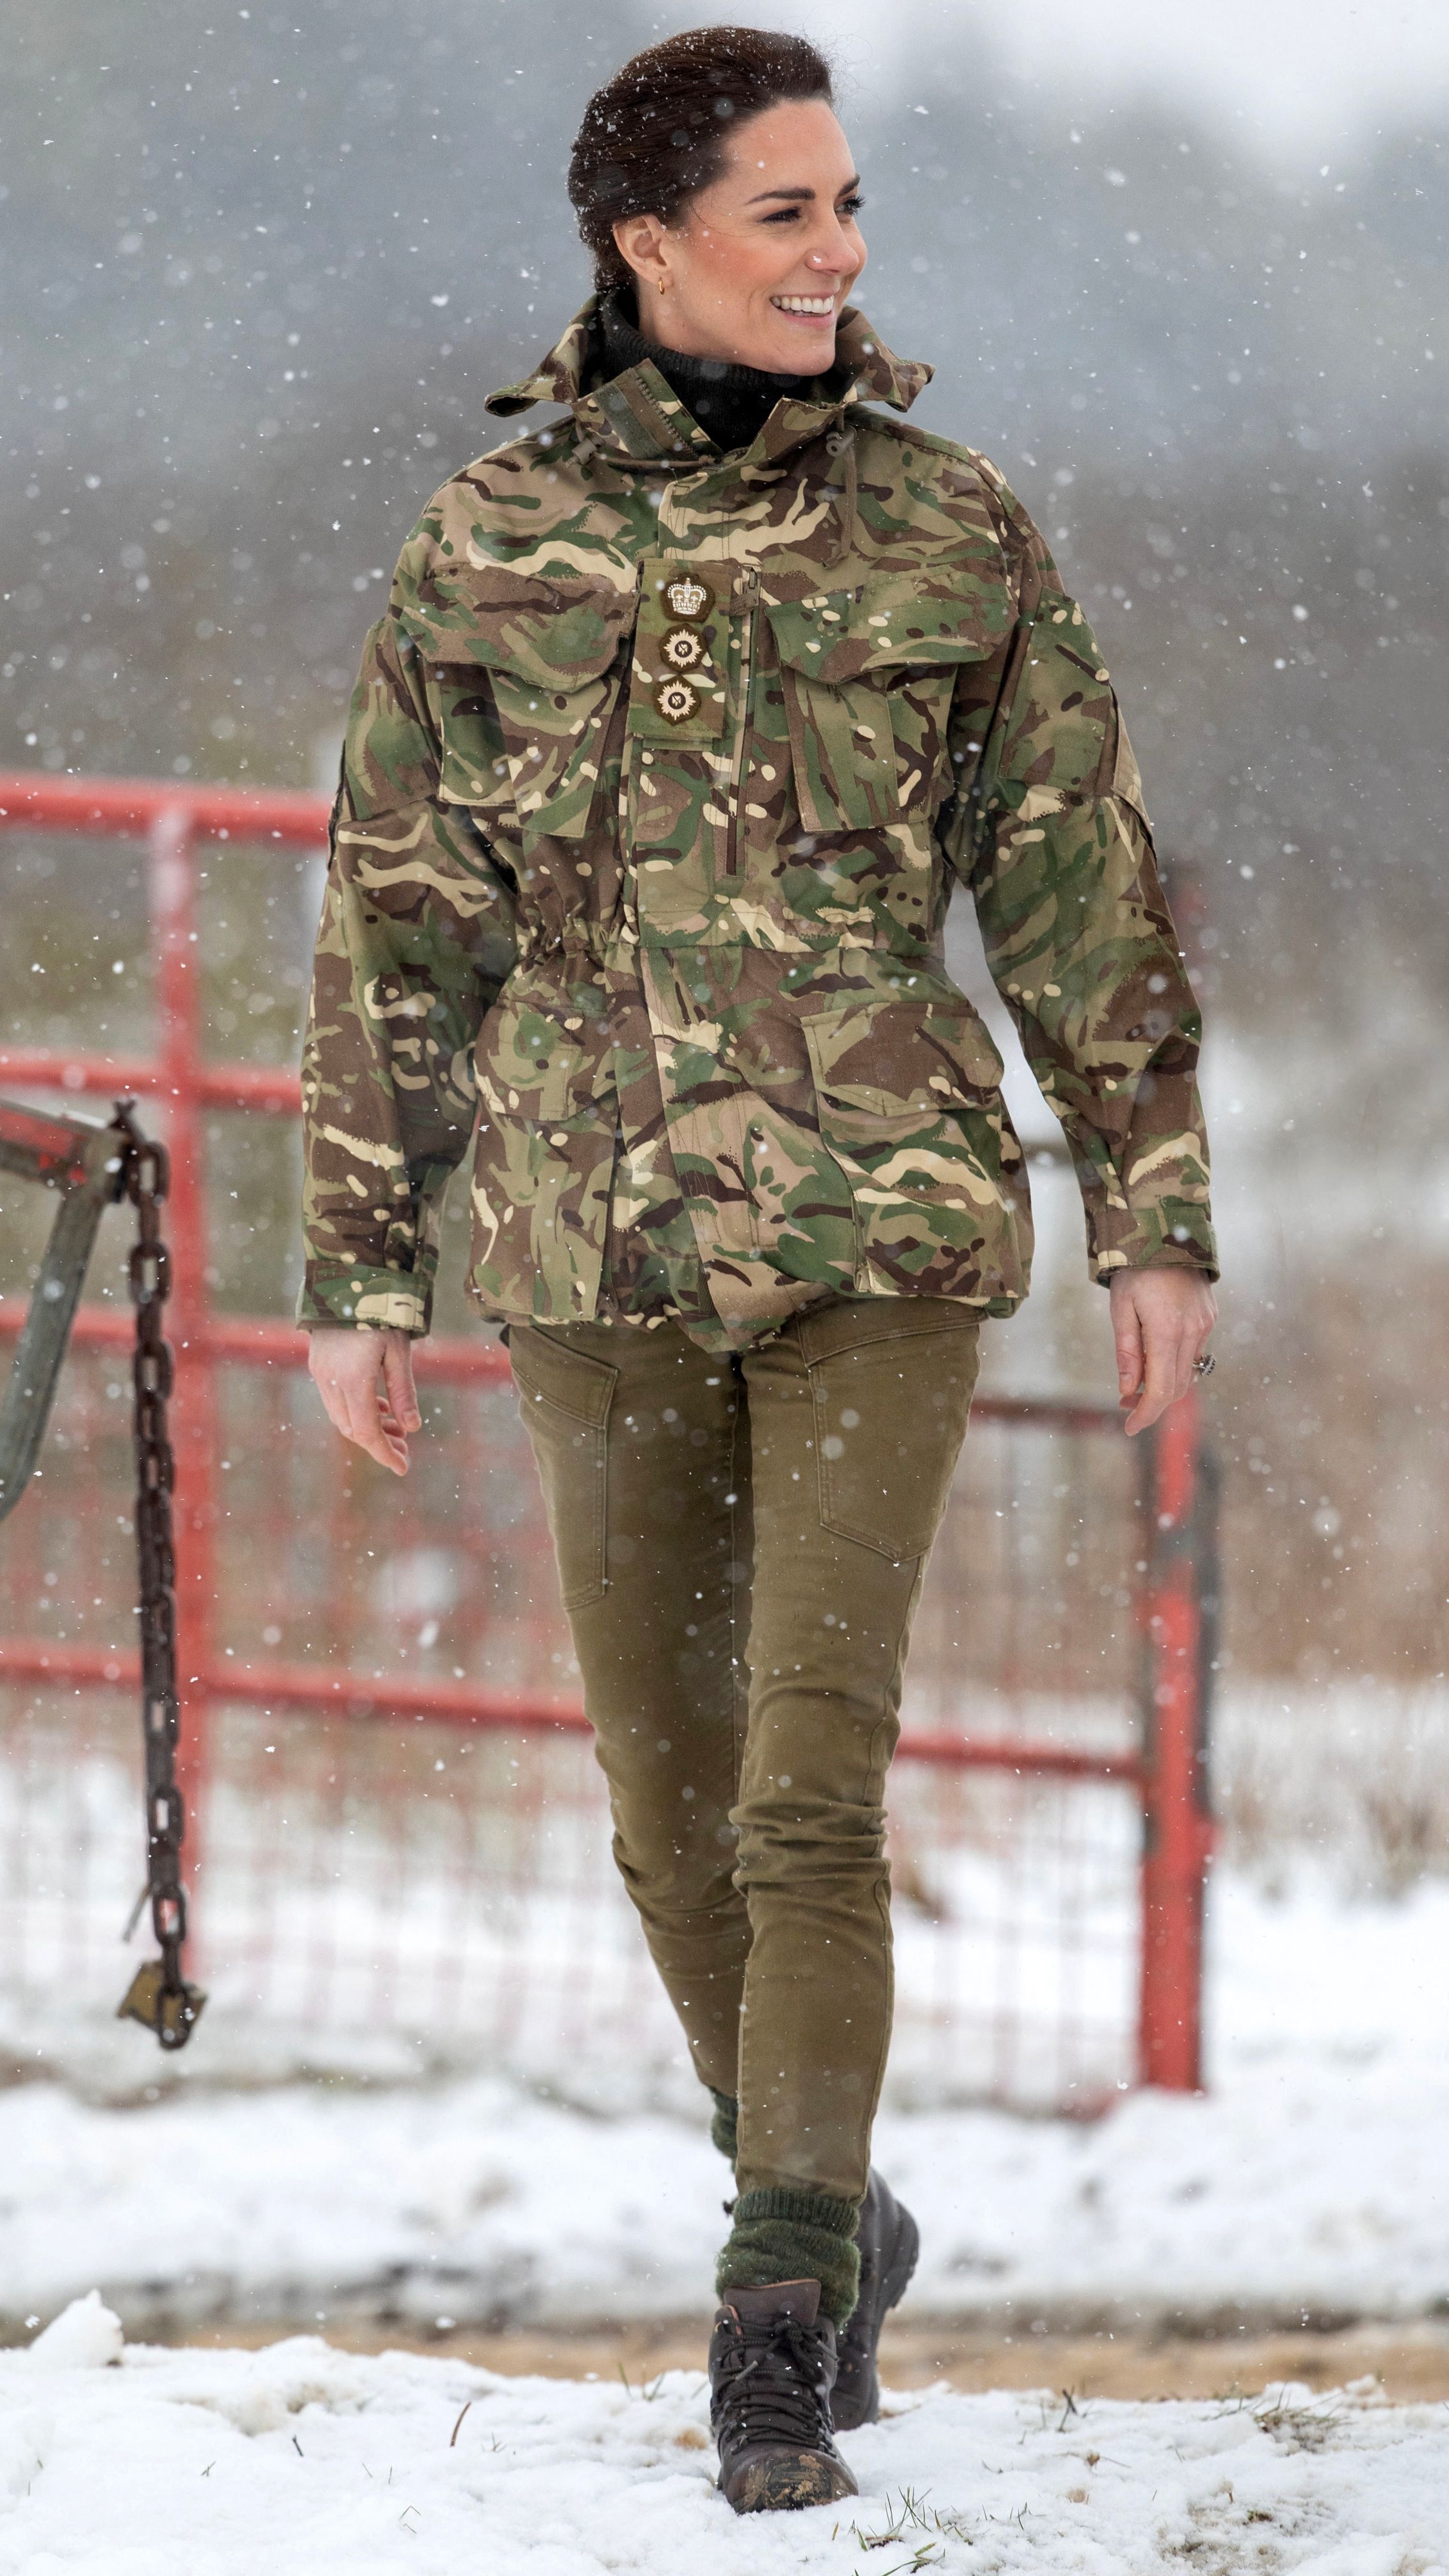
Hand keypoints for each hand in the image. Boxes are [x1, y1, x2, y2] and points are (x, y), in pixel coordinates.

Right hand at [307, 1325, 420, 1475]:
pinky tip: (379, 1406)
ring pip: (341, 1416)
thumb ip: (403, 1391)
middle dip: (379, 1443)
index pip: (367, 1431)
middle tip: (405, 1449)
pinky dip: (357, 1410)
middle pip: (352, 1429)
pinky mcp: (318, 1365)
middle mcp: (331, 1381)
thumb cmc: (380, 1312)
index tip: (403, 1468)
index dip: (384, 1453)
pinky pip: (335, 1400)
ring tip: (397, 1429)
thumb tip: (412, 1429)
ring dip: (367, 1427)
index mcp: (353, 1380)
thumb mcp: (399, 1351)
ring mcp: (320, 1373)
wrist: (345, 1279)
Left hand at [1109, 1268, 1216, 1437]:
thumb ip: (1127, 1353)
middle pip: (1176, 1388)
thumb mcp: (1120, 1309)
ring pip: (1187, 1373)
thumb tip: (1128, 1391)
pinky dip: (1175, 1366)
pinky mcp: (1209, 1318)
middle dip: (1151, 1403)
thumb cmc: (1135, 1270)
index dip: (1145, 1415)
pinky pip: (1194, 1353)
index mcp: (1167, 1332)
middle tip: (1125, 1404)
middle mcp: (1193, 1332)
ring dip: (1164, 1386)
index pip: (1160, 1390)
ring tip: (1136, 1383)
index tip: (1129, 1428)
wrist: (1166, 1232)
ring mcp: (1205, 1325)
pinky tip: (1155, 1359)